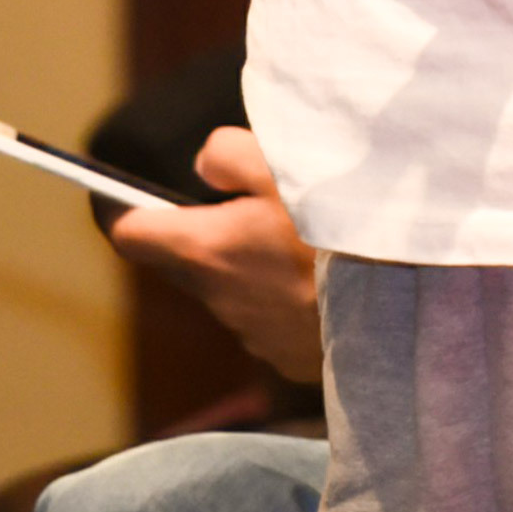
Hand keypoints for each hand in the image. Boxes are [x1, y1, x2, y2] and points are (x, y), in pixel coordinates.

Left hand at [107, 127, 321, 381]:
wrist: (396, 307)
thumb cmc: (337, 228)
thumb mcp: (281, 164)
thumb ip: (227, 153)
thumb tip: (205, 166)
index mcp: (206, 250)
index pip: (131, 234)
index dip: (121, 210)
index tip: (116, 195)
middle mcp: (218, 299)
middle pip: (186, 260)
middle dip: (204, 231)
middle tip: (248, 202)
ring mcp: (251, 335)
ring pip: (230, 289)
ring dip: (249, 265)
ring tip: (300, 240)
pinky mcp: (284, 358)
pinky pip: (267, 318)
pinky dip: (282, 296)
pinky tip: (323, 277)